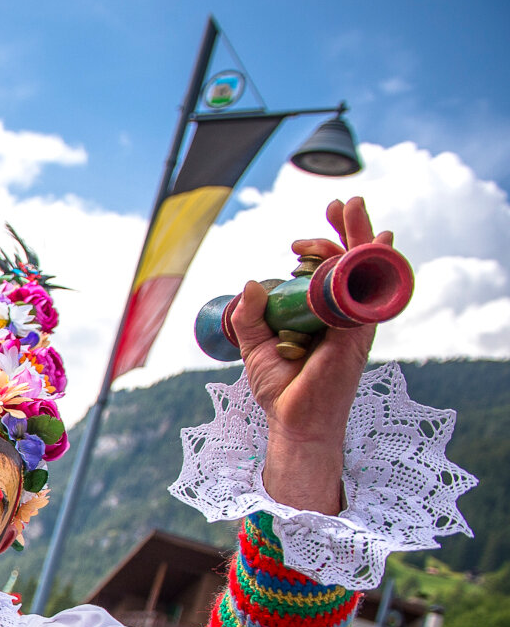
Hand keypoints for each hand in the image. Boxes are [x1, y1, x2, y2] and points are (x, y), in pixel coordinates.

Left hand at [239, 198, 389, 515]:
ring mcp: (353, 324)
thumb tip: (251, 283)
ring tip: (351, 207)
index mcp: (322, 317)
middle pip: (353, 264)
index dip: (320, 250)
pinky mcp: (357, 335)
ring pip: (363, 271)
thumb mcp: (255, 348)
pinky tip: (375, 244)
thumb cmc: (282, 390)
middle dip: (349, 230)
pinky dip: (371, 267)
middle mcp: (342, 316)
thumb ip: (249, 318)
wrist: (293, 423)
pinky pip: (370, 295)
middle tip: (340, 203)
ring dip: (359, 237)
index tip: (296, 243)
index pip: (329, 274)